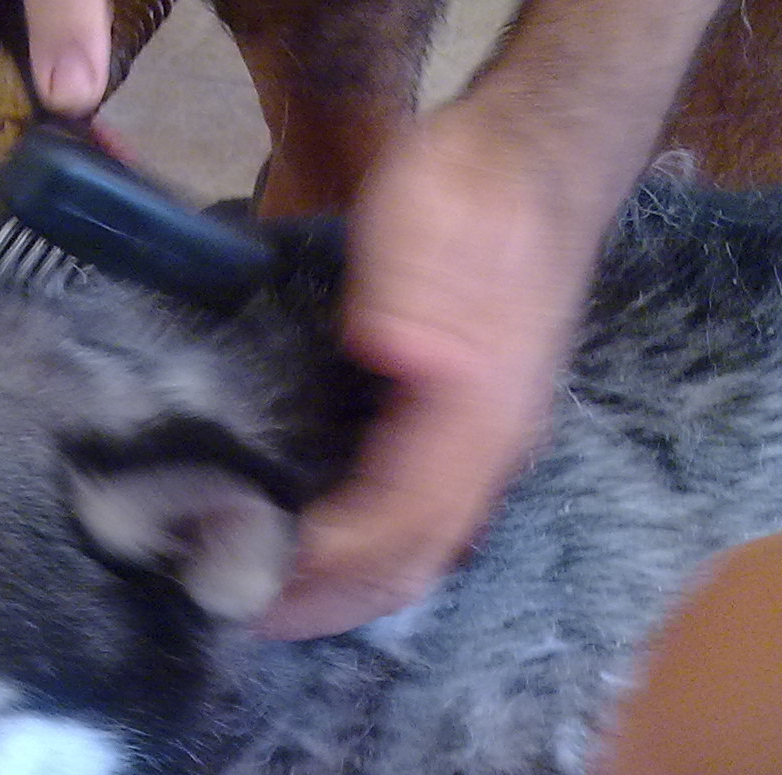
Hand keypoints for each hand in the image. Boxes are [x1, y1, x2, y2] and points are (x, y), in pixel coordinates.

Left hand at [260, 106, 617, 639]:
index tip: (244, 580)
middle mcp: (492, 448)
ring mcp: (488, 447)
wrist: (544, 153)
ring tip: (270, 600)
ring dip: (345, 589)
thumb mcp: (431, 221)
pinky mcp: (473, 436)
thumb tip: (393, 359)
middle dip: (326, 601)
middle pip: (411, 563)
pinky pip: (422, 525)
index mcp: (478, 411)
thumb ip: (414, 300)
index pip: (395, 522)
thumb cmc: (475, 184)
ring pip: (421, 554)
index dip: (320, 565)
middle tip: (238, 614)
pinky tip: (320, 553)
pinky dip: (365, 554)